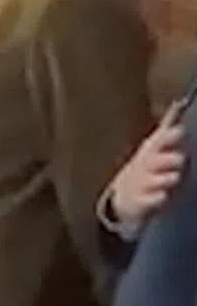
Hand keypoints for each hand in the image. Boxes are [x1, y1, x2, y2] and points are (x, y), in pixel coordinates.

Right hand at [108, 102, 186, 229]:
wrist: (124, 195)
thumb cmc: (146, 166)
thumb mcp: (153, 146)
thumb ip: (166, 127)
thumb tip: (178, 103)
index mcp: (150, 151)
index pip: (159, 141)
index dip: (169, 136)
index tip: (180, 130)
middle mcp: (145, 166)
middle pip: (154, 160)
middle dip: (165, 158)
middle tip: (179, 157)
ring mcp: (142, 184)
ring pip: (152, 180)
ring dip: (162, 178)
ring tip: (174, 176)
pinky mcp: (140, 201)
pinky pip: (147, 201)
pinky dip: (154, 199)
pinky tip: (163, 196)